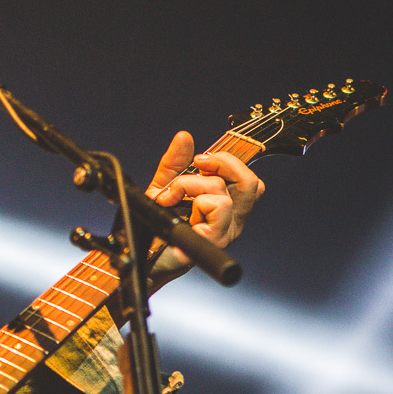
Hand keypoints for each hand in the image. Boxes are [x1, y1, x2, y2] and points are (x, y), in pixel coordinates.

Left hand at [145, 131, 264, 282]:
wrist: (142, 256)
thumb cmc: (156, 229)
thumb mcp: (164, 187)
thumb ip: (175, 163)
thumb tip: (184, 137)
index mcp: (227, 206)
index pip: (249, 179)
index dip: (228, 161)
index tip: (200, 160)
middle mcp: (231, 220)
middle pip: (251, 182)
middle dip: (222, 164)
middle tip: (197, 167)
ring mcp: (225, 232)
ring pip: (227, 193)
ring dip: (193, 187)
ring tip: (173, 198)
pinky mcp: (215, 240)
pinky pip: (217, 208)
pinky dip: (194, 202)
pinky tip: (177, 213)